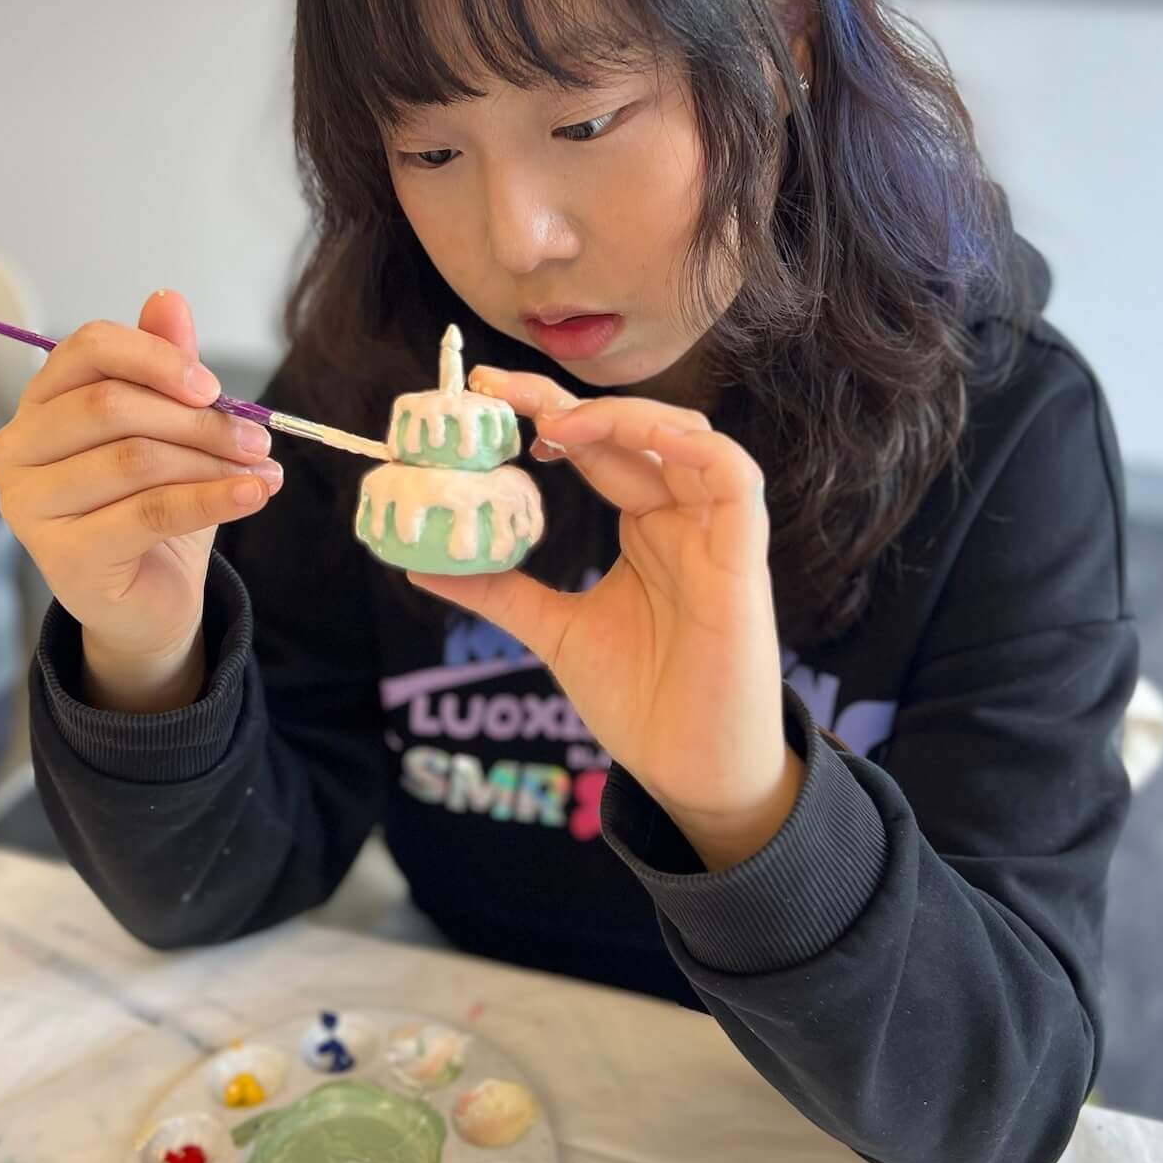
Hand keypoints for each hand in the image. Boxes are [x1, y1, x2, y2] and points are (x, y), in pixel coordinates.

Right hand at [0, 290, 283, 710]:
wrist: (148, 602)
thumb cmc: (152, 506)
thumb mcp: (167, 431)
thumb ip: (163, 368)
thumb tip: (167, 299)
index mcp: (37, 405)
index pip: (87, 350)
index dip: (156, 358)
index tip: (213, 387)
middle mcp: (15, 451)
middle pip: (112, 407)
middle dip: (198, 420)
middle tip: (258, 440)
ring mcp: (28, 508)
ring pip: (134, 460)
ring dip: (212, 463)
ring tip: (262, 473)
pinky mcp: (62, 558)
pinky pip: (149, 513)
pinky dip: (212, 498)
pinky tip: (254, 495)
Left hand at [413, 368, 803, 870]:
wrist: (689, 773)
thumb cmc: (642, 703)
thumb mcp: (555, 632)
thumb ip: (499, 593)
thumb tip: (420, 565)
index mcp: (643, 527)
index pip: (595, 446)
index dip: (544, 412)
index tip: (482, 396)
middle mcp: (680, 519)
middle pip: (630, 430)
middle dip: (561, 401)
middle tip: (492, 389)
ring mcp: (714, 535)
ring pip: (687, 437)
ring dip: (622, 416)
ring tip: (553, 424)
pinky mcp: (742, 560)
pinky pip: (734, 480)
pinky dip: (693, 448)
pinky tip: (642, 439)